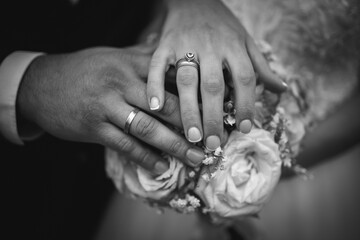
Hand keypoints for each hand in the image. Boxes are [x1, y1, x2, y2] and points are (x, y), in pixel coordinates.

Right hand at [17, 45, 204, 173]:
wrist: (42, 84)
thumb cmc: (84, 69)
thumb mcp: (114, 56)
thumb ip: (142, 57)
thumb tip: (171, 56)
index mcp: (131, 64)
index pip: (171, 80)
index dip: (195, 96)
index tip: (215, 111)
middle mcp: (122, 83)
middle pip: (165, 106)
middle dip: (192, 125)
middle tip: (212, 140)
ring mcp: (107, 106)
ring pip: (148, 128)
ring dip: (175, 146)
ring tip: (195, 158)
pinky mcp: (94, 127)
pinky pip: (125, 145)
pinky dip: (145, 158)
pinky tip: (162, 166)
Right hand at [146, 0, 285, 150]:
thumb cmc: (223, 24)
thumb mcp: (246, 41)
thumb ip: (261, 66)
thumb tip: (281, 90)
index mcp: (234, 46)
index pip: (245, 78)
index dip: (247, 104)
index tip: (245, 128)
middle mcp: (211, 47)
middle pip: (214, 85)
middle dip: (213, 116)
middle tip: (212, 143)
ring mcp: (185, 46)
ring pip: (187, 81)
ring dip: (188, 110)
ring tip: (191, 136)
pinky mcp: (165, 44)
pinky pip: (158, 66)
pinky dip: (155, 85)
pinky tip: (156, 106)